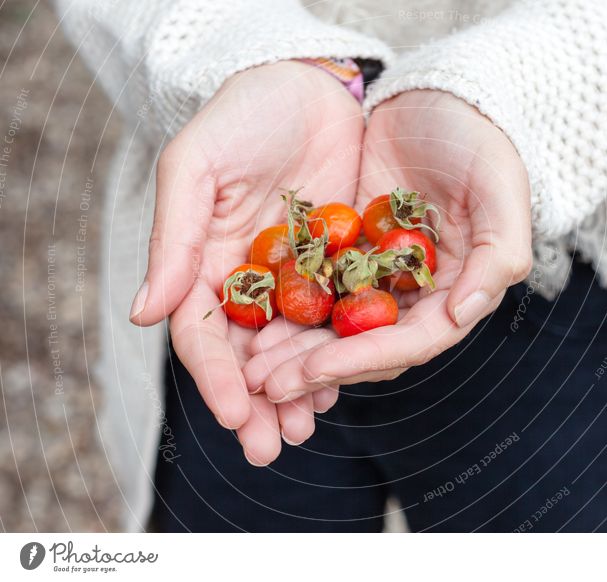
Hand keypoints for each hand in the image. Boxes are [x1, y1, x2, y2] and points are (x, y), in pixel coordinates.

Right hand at [129, 62, 361, 462]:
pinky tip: (342, 384)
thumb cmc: (242, 118)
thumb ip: (174, 242)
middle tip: (270, 447)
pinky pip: (334, 320)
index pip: (202, 334)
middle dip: (257, 404)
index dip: (215, 377)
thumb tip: (142, 315)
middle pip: (246, 356)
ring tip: (306, 429)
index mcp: (203, 264)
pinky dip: (335, 354)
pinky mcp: (337, 268)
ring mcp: (294, 279)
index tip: (233, 415)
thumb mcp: (196, 169)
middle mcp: (246, 281)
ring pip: (291, 349)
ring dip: (297, 393)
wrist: (307, 86)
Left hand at [245, 90, 532, 398]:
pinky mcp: (347, 252)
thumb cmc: (480, 140)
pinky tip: (252, 317)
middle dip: (317, 368)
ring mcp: (379, 276)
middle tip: (267, 385)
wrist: (439, 96)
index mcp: (457, 291)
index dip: (363, 359)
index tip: (315, 369)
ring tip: (249, 365)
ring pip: (334, 326)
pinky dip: (287, 306)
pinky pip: (314, 286)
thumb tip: (465, 313)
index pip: (412, 342)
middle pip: (366, 346)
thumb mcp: (501, 190)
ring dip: (294, 350)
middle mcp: (416, 295)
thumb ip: (498, 255)